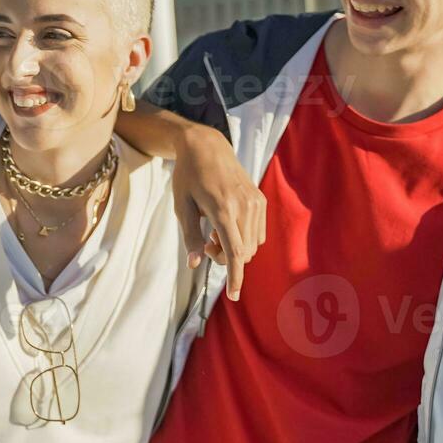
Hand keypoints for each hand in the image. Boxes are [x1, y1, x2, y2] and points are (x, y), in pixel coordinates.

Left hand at [172, 125, 265, 300]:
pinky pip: (258, 232)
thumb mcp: (182, 206)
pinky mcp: (260, 199)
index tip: (233, 296)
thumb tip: (195, 264)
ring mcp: (256, 202)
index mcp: (223, 209)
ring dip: (235, 248)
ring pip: (253, 245)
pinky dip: (244, 237)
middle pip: (243, 253)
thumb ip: (190, 236)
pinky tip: (228, 224)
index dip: (234, 277)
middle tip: (207, 244)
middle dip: (226, 258)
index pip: (235, 252)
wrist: (207, 146)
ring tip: (215, 230)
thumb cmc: (188, 177)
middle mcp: (244, 206)